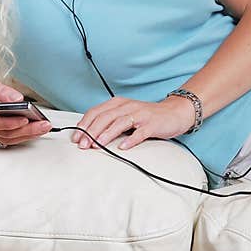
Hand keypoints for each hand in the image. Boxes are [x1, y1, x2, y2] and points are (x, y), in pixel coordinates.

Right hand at [0, 78, 50, 147]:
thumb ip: (0, 90)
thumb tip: (16, 98)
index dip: (9, 122)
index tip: (25, 118)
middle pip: (5, 133)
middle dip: (27, 130)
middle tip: (44, 125)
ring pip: (8, 139)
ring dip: (28, 135)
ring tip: (44, 127)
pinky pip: (7, 140)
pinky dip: (22, 137)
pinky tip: (35, 131)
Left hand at [70, 95, 195, 150]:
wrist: (174, 112)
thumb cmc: (146, 116)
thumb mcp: (125, 115)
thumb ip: (109, 121)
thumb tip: (88, 134)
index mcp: (118, 103)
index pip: (96, 112)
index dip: (84, 124)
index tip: (75, 137)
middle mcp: (127, 106)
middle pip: (105, 117)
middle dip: (91, 131)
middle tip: (82, 144)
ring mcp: (140, 114)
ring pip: (120, 123)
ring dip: (107, 134)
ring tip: (97, 144)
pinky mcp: (152, 124)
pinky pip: (140, 132)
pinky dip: (131, 139)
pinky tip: (123, 147)